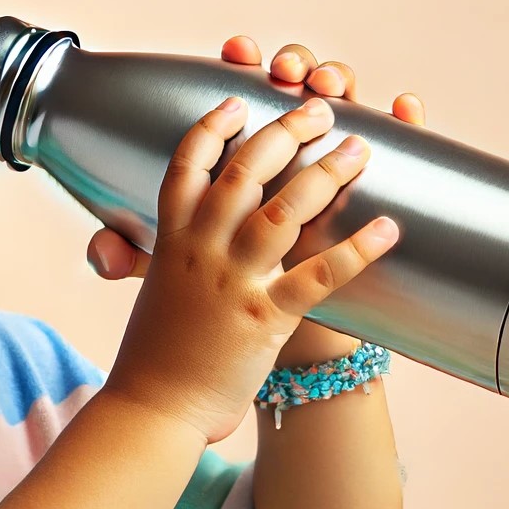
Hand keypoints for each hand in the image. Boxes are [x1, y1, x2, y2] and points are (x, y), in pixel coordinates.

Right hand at [98, 50, 406, 444]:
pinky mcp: (264, 319)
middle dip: (287, 131)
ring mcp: (232, 282)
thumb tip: (119, 242)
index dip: (214, 127)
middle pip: (245, 172)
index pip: (188, 165)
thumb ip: (143, 255)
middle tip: (321, 107)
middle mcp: (200, 251)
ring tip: (360, 147)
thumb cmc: (154, 354)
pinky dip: (357, 250)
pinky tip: (388, 228)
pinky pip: (319, 276)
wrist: (154, 409)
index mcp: (172, 239)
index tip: (239, 99)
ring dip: (326, 173)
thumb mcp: (150, 289)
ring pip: (284, 211)